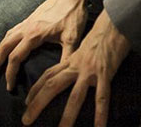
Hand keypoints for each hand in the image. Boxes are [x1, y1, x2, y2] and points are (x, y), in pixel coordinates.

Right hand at [0, 0, 86, 92]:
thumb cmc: (73, 15)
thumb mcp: (73, 39)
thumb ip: (66, 58)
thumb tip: (63, 77)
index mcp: (34, 34)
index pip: (15, 58)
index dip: (10, 74)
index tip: (10, 87)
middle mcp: (26, 27)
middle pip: (3, 47)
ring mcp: (27, 21)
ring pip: (6, 37)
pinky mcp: (30, 17)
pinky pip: (12, 30)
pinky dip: (5, 41)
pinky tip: (8, 46)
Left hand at [22, 10, 129, 126]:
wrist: (115, 23)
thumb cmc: (100, 36)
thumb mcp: (82, 48)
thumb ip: (74, 61)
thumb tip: (69, 73)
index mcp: (69, 60)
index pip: (47, 76)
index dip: (35, 91)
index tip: (26, 104)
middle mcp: (75, 66)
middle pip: (51, 86)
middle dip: (37, 104)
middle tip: (26, 121)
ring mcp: (89, 71)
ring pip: (75, 96)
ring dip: (67, 116)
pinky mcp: (105, 74)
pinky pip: (101, 97)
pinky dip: (100, 114)